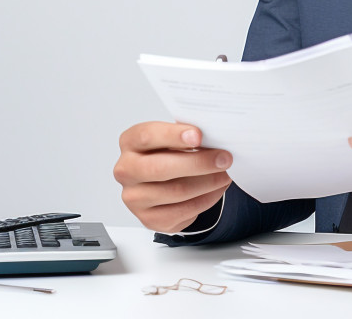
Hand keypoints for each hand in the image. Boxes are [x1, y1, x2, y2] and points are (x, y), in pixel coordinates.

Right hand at [113, 122, 232, 233]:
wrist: (165, 179)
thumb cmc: (170, 150)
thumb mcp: (175, 135)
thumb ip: (188, 133)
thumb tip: (214, 134)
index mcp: (131, 142)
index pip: (147, 136)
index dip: (174, 135)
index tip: (199, 136)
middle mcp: (126, 171)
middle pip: (160, 168)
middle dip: (198, 163)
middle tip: (224, 158)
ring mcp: (135, 198)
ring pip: (175, 192)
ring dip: (208, 182)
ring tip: (225, 173)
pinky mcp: (149, 219)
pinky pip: (182, 211)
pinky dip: (206, 199)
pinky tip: (217, 188)